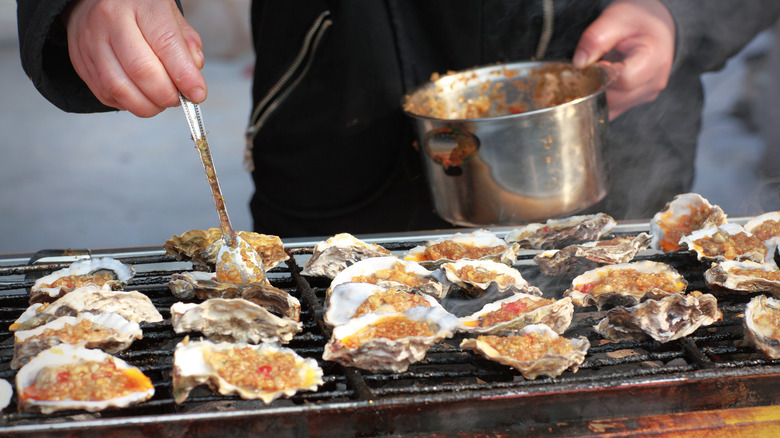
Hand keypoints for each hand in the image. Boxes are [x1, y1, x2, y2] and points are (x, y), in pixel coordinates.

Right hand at [65, 0, 206, 116]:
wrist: (95, 1)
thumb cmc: (140, 10)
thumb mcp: (170, 15)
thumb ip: (186, 46)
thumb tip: (193, 82)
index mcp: (140, 3)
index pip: (166, 44)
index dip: (185, 76)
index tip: (198, 94)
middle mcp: (111, 21)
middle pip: (141, 70)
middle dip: (166, 95)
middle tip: (178, 99)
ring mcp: (91, 42)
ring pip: (120, 88)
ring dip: (147, 105)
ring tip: (160, 102)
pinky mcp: (80, 62)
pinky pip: (106, 94)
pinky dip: (128, 104)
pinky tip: (139, 97)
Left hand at [573, 0, 674, 119]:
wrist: (653, 26)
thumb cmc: (637, 20)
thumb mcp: (616, 19)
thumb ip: (595, 39)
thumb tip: (579, 63)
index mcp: (654, 59)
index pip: (624, 80)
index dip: (603, 74)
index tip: (597, 61)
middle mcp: (654, 82)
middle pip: (615, 98)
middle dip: (595, 86)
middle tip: (590, 68)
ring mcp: (646, 94)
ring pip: (612, 107)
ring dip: (596, 94)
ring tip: (596, 72)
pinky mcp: (637, 101)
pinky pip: (613, 109)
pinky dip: (599, 100)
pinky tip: (598, 83)